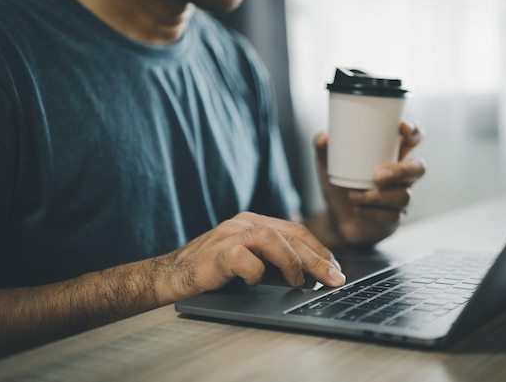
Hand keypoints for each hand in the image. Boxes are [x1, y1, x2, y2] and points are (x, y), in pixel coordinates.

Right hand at [154, 212, 345, 302]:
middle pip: (290, 235)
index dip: (320, 250)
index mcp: (253, 222)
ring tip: (298, 282)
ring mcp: (227, 236)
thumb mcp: (250, 264)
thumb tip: (313, 276)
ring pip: (270, 238)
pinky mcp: (214, 254)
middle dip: (317, 258)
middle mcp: (242, 223)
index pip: (296, 231)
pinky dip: (255, 273)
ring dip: (291, 262)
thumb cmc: (212, 272)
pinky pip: (242, 258)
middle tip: (335, 279)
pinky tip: (254, 283)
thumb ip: (276, 264)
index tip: (336, 269)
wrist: (169, 277)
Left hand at [315, 120, 425, 245]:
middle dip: (401, 170)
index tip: (402, 128)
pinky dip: (373, 213)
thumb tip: (323, 139)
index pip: (414, 138)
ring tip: (353, 195)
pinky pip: (392, 217)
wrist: (337, 218)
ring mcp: (401, 198)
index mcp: (392, 154)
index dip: (414, 131)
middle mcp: (403, 175)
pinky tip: (358, 209)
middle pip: (418, 168)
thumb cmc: (341, 183)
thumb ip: (324, 149)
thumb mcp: (328, 165)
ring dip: (378, 196)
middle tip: (377, 175)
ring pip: (404, 196)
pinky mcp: (395, 219)